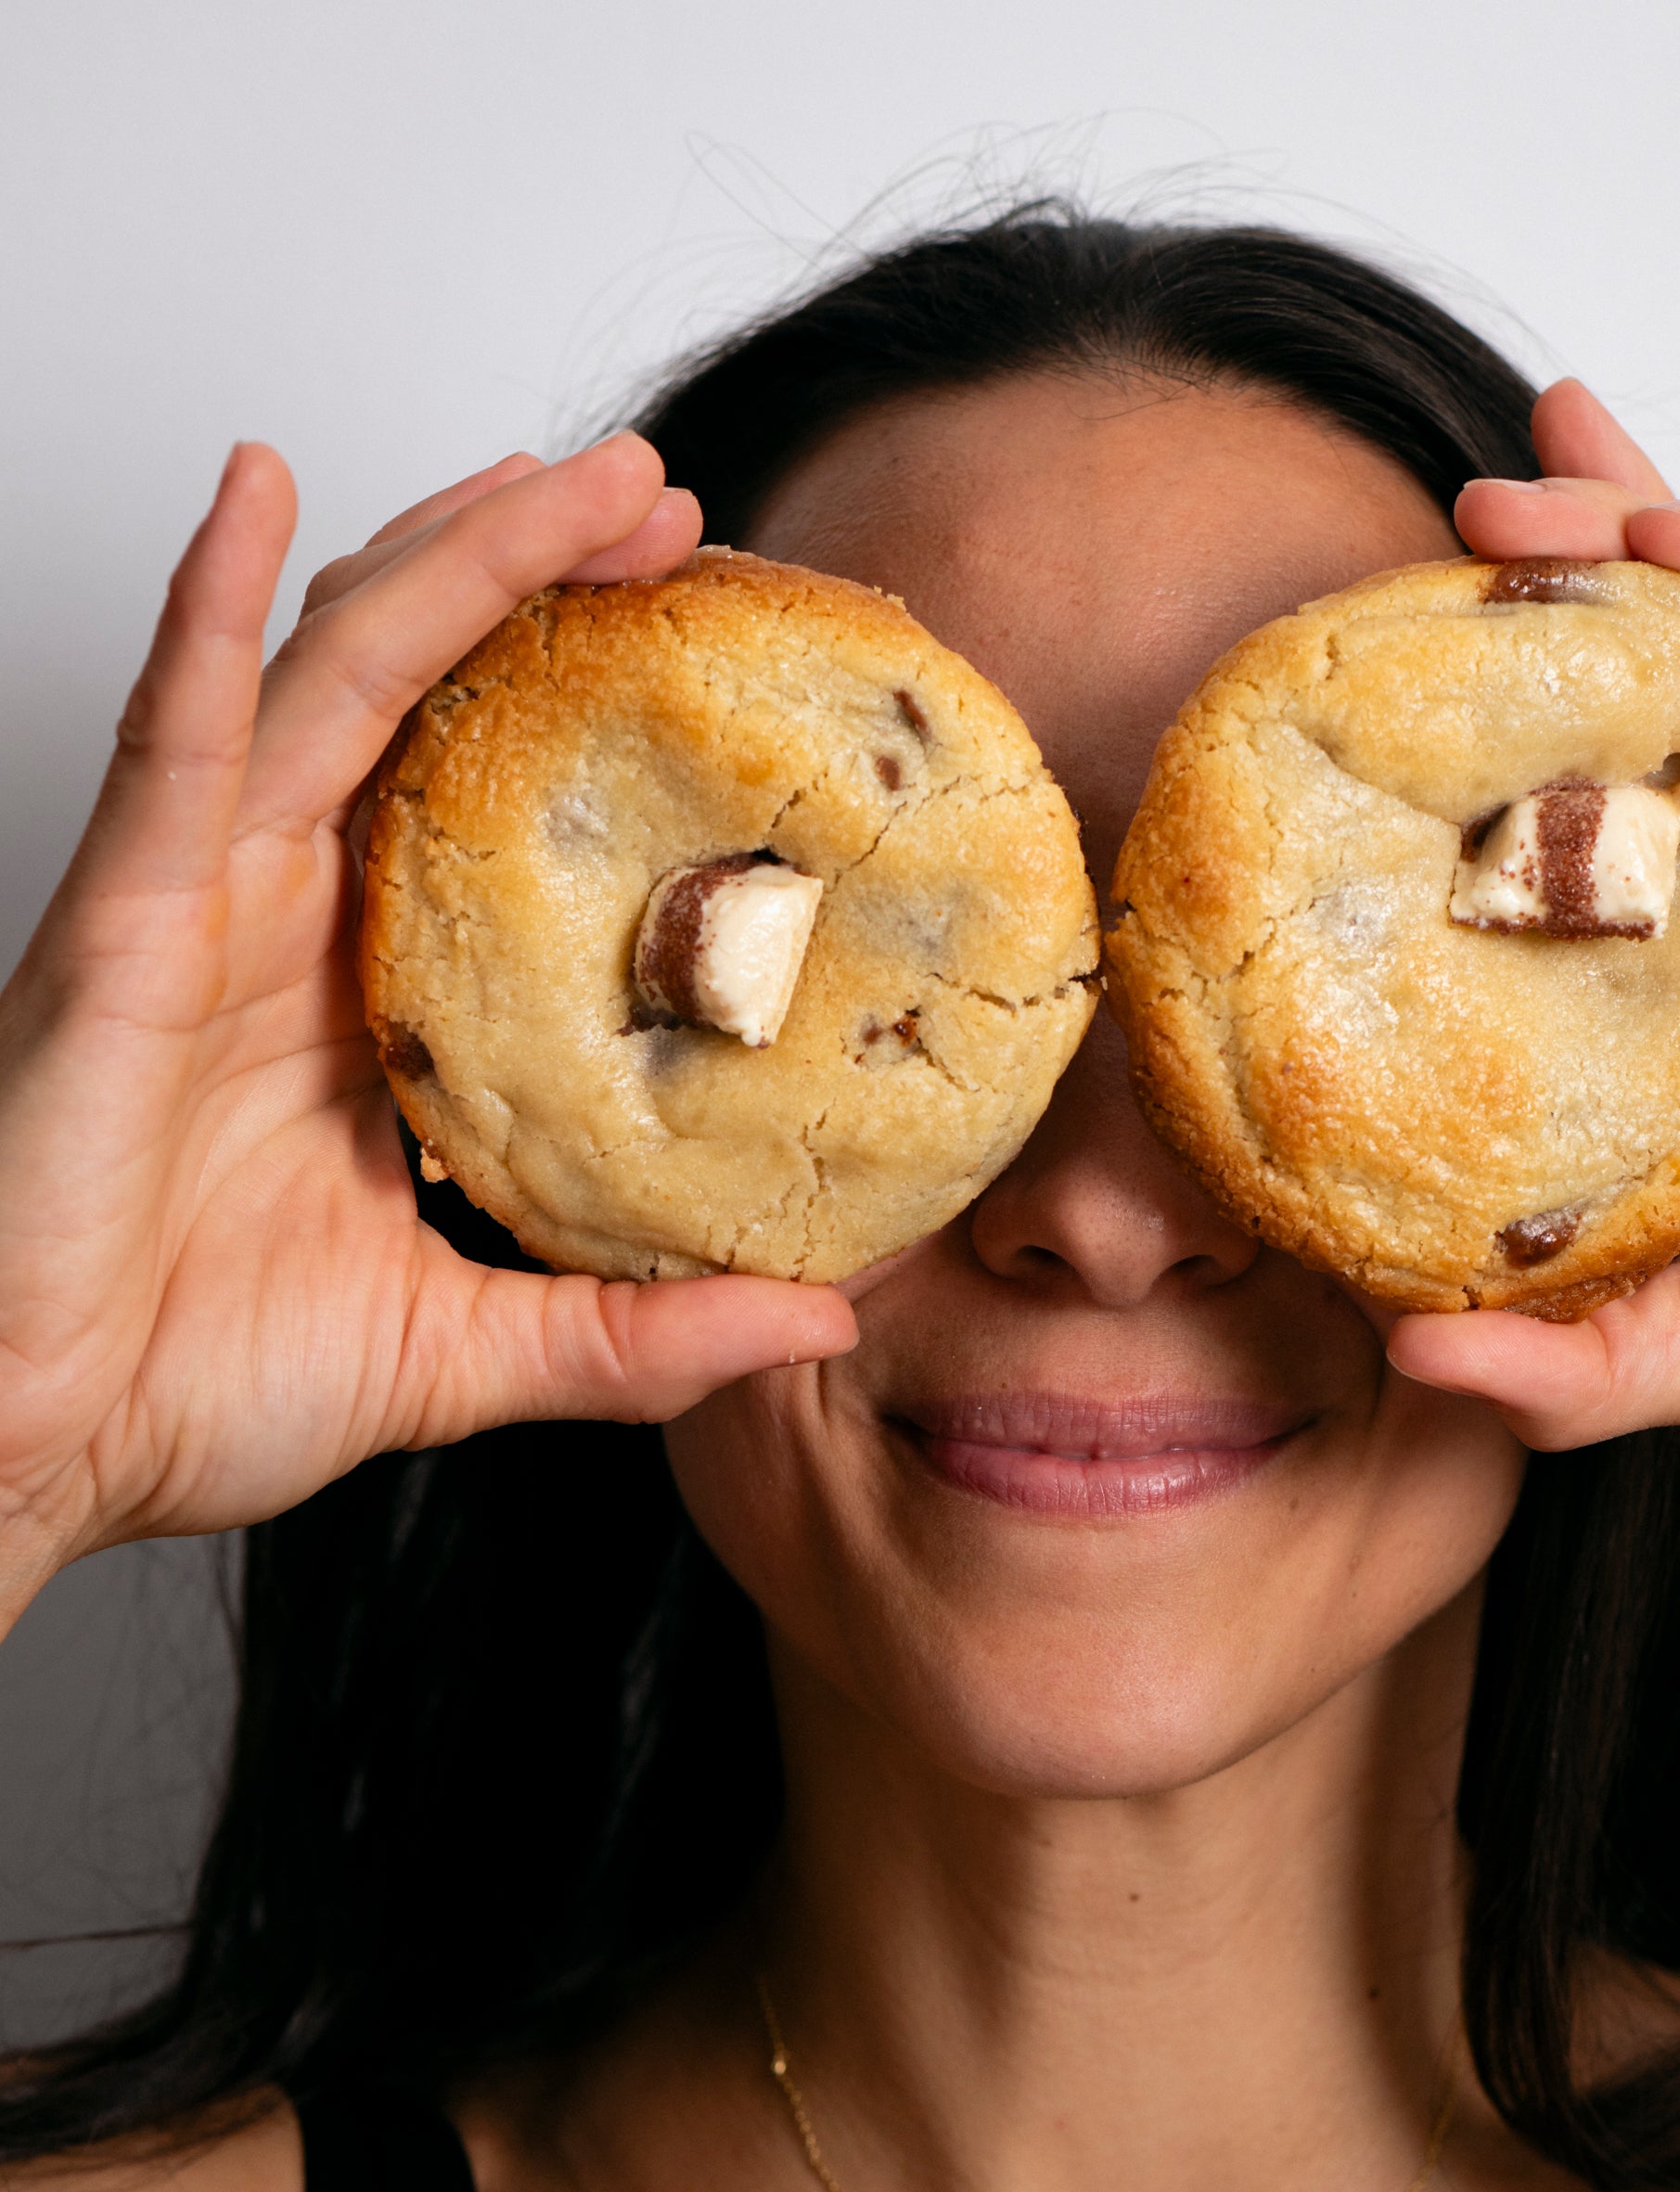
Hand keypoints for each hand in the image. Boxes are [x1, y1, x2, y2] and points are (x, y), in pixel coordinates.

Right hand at [0, 439, 855, 1630]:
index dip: (588, 714)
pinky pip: (172, 739)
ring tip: (570, 477)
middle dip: (540, 581)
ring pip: (329, 675)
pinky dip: (207, 612)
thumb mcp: (469, 1349)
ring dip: (445, 558)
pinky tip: (256, 499)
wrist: (36, 1442)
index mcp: (372, 998)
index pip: (494, 804)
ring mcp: (202, 902)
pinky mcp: (120, 922)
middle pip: (424, 696)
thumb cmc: (189, 1382)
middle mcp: (291, 920)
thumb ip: (637, 1334)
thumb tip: (818, 1318)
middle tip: (668, 506)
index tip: (712, 655)